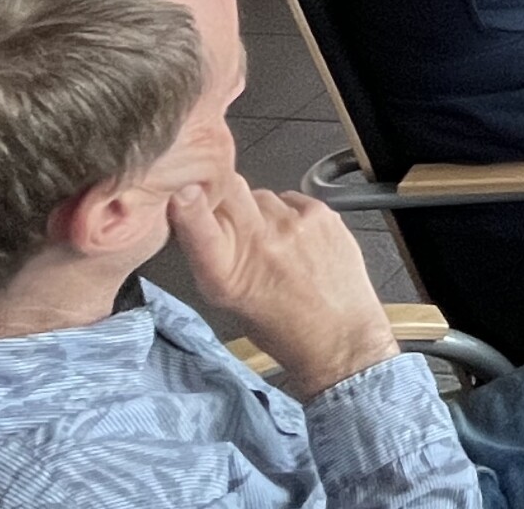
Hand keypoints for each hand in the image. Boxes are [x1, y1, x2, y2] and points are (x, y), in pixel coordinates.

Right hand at [170, 171, 395, 398]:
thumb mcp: (228, 301)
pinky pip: (291, 198)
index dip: (186, 201)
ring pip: (261, 194)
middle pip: (229, 189)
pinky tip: (296, 239)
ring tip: (271, 241)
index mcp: (226, 273)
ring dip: (257, 210)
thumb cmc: (282, 327)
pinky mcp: (322, 213)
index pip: (194, 219)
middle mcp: (259, 242)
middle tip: (229, 217)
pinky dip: (288, 212)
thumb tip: (199, 218)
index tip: (183, 195)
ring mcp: (293, 224)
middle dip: (222, 195)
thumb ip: (211, 257)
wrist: (340, 335)